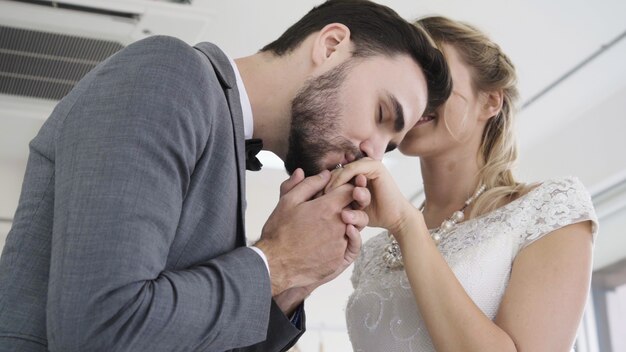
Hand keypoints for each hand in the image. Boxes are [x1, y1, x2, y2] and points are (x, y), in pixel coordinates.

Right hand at [255, 169, 364, 294]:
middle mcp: (339, 225)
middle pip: (356, 209)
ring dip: (347, 224)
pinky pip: (350, 246)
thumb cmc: (279, 232)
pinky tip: (327, 241)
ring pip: (355, 228)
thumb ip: (309, 184)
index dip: (346, 188)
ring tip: (327, 227)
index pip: (351, 190)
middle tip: (334, 209)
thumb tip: (325, 174)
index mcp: (328, 207)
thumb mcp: (288, 201)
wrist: (275, 264)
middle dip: (350, 206)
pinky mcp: (340, 259)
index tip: (339, 191)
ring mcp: (341, 244)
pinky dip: (343, 241)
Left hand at [325, 158, 415, 235]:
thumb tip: (317, 194)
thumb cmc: (373, 214)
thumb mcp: (351, 206)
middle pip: (336, 170)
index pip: (333, 174)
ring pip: (343, 170)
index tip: (314, 196)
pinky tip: (336, 192)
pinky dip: (343, 179)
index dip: (323, 184)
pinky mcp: (375, 166)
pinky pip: (353, 169)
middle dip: (326, 183)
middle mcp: (361, 167)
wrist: (393, 218)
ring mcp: (369, 165)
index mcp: (354, 175)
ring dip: (334, 182)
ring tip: (326, 194)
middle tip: (318, 195)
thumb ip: (338, 198)